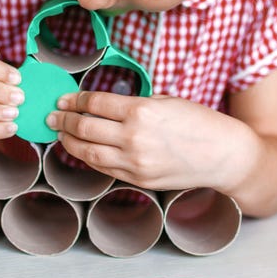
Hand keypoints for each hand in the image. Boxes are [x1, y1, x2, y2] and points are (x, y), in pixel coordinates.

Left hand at [46, 92, 255, 192]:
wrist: (224, 155)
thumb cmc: (200, 122)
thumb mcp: (166, 101)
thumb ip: (135, 103)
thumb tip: (105, 105)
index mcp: (141, 111)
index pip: (95, 103)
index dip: (75, 99)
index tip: (65, 98)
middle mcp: (134, 137)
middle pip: (84, 127)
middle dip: (63, 120)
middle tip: (53, 115)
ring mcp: (135, 162)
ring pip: (87, 152)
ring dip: (68, 141)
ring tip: (60, 133)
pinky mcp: (138, 179)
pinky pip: (104, 168)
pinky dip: (88, 157)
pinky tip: (82, 149)